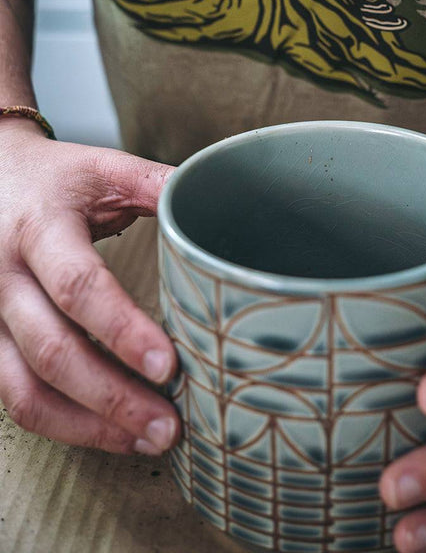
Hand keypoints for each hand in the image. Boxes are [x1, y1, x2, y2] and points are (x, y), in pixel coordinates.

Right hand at [0, 121, 180, 454]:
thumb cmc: (57, 179)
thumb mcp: (103, 169)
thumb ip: (156, 185)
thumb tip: (218, 198)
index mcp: (40, 228)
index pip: (78, 286)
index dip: (122, 329)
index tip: (168, 364)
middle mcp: (3, 277)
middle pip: (52, 351)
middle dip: (113, 396)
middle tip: (169, 424)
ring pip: (25, 391)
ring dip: (88, 426)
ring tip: (147, 441)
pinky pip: (15, 400)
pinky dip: (64, 425)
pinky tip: (109, 433)